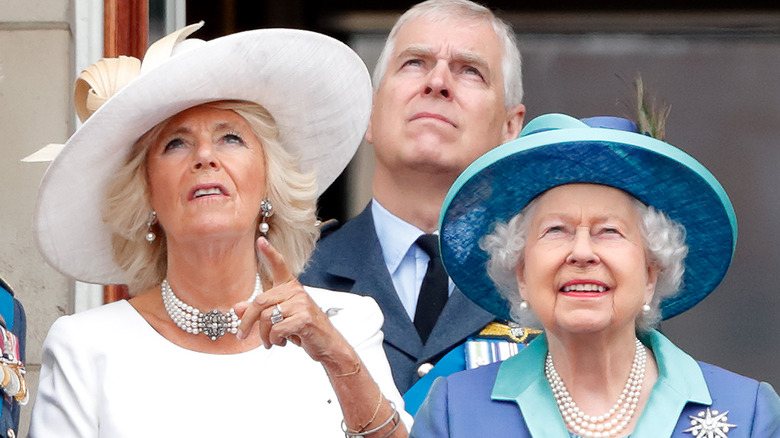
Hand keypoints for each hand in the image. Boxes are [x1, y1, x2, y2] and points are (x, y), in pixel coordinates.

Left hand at [234, 237, 353, 365]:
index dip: (269, 252)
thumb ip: (259, 312)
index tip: (260, 241)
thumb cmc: (304, 329)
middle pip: (260, 302)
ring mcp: (301, 304)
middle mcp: (296, 292)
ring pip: (267, 318)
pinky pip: (277, 329)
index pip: (280, 265)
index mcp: (290, 287)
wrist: (327, 343)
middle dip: (247, 321)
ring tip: (270, 341)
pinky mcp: (304, 318)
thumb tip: (237, 308)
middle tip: (242, 334)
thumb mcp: (279, 319)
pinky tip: (282, 342)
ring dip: (264, 335)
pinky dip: (274, 339)